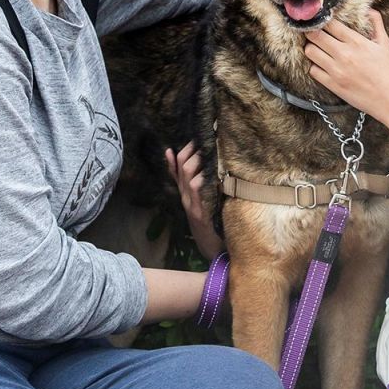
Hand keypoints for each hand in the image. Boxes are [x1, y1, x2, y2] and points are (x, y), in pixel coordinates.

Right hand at [165, 143, 224, 260]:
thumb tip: (202, 172)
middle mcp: (185, 196)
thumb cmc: (210, 224)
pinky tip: (209, 173)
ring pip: (188, 175)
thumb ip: (202, 186)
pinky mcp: (199, 213)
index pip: (177, 167)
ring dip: (198, 161)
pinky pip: (197, 190)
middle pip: (182, 166)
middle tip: (205, 141)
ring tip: (207, 153)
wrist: (211, 250)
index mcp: (185, 193)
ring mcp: (191, 204)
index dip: (183, 150)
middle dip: (192, 151)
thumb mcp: (204, 201)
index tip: (194, 138)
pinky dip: (201, 179)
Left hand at [304, 9, 388, 125]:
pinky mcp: (333, 85)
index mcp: (357, 42)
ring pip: (310, 52)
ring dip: (311, 48)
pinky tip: (322, 65)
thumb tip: (370, 10)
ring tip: (317, 49)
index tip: (321, 21)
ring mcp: (337, 70)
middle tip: (313, 33)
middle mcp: (344, 54)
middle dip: (311, 32)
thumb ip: (377, 25)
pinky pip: (313, 71)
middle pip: (315, 36)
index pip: (330, 24)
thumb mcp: (386, 45)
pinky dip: (315, 66)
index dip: (323, 20)